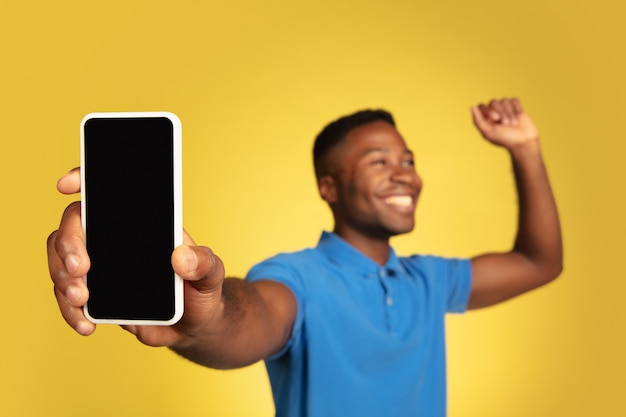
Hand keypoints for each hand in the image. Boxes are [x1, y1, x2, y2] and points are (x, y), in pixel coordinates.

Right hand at [47, 168, 225, 347]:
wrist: (193, 326)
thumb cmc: (202, 290)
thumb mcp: (210, 274)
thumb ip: (203, 263)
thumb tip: (180, 257)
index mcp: (143, 223)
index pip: (108, 192)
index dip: (84, 179)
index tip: (67, 184)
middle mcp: (116, 239)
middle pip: (74, 225)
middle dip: (68, 244)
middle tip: (80, 269)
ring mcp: (101, 265)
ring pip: (61, 259)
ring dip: (62, 278)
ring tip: (81, 299)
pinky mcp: (95, 295)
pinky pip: (67, 295)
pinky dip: (69, 310)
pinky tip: (86, 324)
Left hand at [471, 98, 538, 149]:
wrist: (524, 141)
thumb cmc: (505, 139)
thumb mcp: (488, 132)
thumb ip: (478, 120)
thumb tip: (472, 107)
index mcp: (485, 119)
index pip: (482, 106)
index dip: (489, 110)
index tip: (496, 119)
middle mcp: (494, 112)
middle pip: (494, 102)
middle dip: (501, 113)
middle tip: (506, 125)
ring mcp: (505, 109)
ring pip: (504, 101)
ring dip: (510, 113)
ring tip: (513, 124)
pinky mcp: (516, 107)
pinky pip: (514, 100)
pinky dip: (516, 108)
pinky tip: (519, 116)